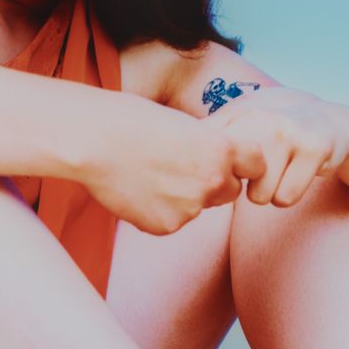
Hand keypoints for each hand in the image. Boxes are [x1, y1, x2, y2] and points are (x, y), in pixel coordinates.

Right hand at [84, 95, 265, 234]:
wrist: (92, 143)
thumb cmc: (131, 121)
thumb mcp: (182, 125)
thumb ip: (206, 148)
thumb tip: (217, 165)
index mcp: (222, 150)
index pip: (256, 165)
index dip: (242, 163)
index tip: (231, 163)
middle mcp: (213, 182)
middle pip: (230, 191)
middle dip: (213, 183)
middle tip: (179, 168)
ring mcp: (190, 209)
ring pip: (197, 208)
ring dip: (182, 198)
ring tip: (148, 175)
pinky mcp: (166, 227)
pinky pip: (171, 221)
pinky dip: (158, 211)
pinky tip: (136, 191)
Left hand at [204, 86, 348, 206]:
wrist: (335, 121)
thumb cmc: (277, 126)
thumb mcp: (243, 117)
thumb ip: (208, 132)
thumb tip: (169, 155)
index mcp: (238, 112)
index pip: (205, 150)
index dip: (206, 174)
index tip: (211, 178)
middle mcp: (261, 118)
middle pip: (229, 182)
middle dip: (238, 188)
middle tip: (255, 174)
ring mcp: (288, 132)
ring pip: (258, 196)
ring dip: (266, 194)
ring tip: (279, 172)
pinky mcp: (314, 149)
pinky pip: (284, 198)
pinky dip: (287, 195)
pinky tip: (296, 175)